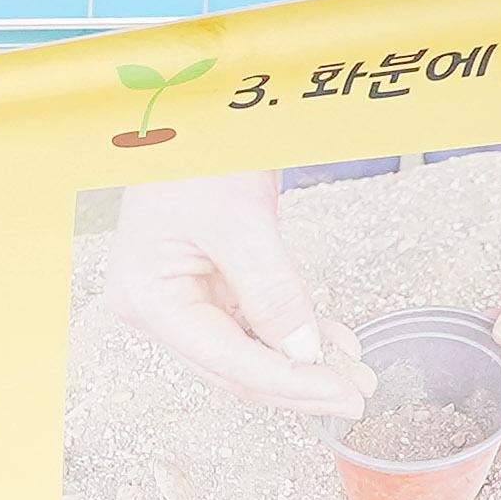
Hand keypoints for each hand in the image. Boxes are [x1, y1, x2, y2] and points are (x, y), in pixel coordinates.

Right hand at [106, 172, 372, 417]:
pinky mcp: (207, 281)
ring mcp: (181, 295)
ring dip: (301, 364)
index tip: (339, 393)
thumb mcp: (239, 218)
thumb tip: (304, 351)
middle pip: (232, 366)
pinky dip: (293, 333)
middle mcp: (158, 305)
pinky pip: (253, 320)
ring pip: (246, 350)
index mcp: (148, 296)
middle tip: (353, 397)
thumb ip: (272, 290)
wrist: (192, 102)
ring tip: (352, 376)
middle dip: (297, 384)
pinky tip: (331, 345)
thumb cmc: (196, 147)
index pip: (224, 359)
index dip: (287, 381)